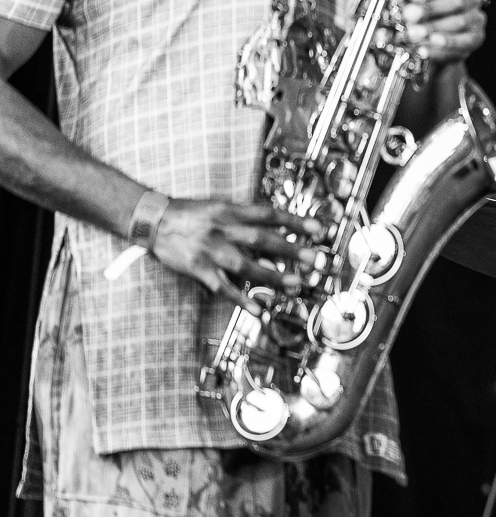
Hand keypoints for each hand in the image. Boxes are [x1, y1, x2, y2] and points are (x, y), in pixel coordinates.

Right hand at [150, 198, 320, 314]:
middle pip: (263, 240)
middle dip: (293, 250)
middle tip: (317, 259)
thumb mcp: (221, 206)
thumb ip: (246, 218)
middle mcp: (224, 229)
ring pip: (246, 264)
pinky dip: (240, 299)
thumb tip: (278, 229)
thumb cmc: (192, 213)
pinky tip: (257, 310)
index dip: (296, 221)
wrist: (153, 219)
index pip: (270, 214)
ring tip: (296, 284)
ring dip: (273, 275)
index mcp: (231, 211)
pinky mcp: (198, 268)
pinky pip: (222, 286)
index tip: (320, 229)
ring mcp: (211, 250)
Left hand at [401, 0, 485, 63]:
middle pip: (457, 1)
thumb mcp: (419, 1)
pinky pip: (461, 43)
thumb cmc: (431, 13)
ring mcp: (476, 19)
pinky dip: (441, 46)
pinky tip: (425, 47)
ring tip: (415, 32)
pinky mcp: (476, 38)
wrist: (439, 37)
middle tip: (411, 15)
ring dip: (433, 28)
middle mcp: (472, 0)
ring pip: (459, 22)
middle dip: (431, 9)